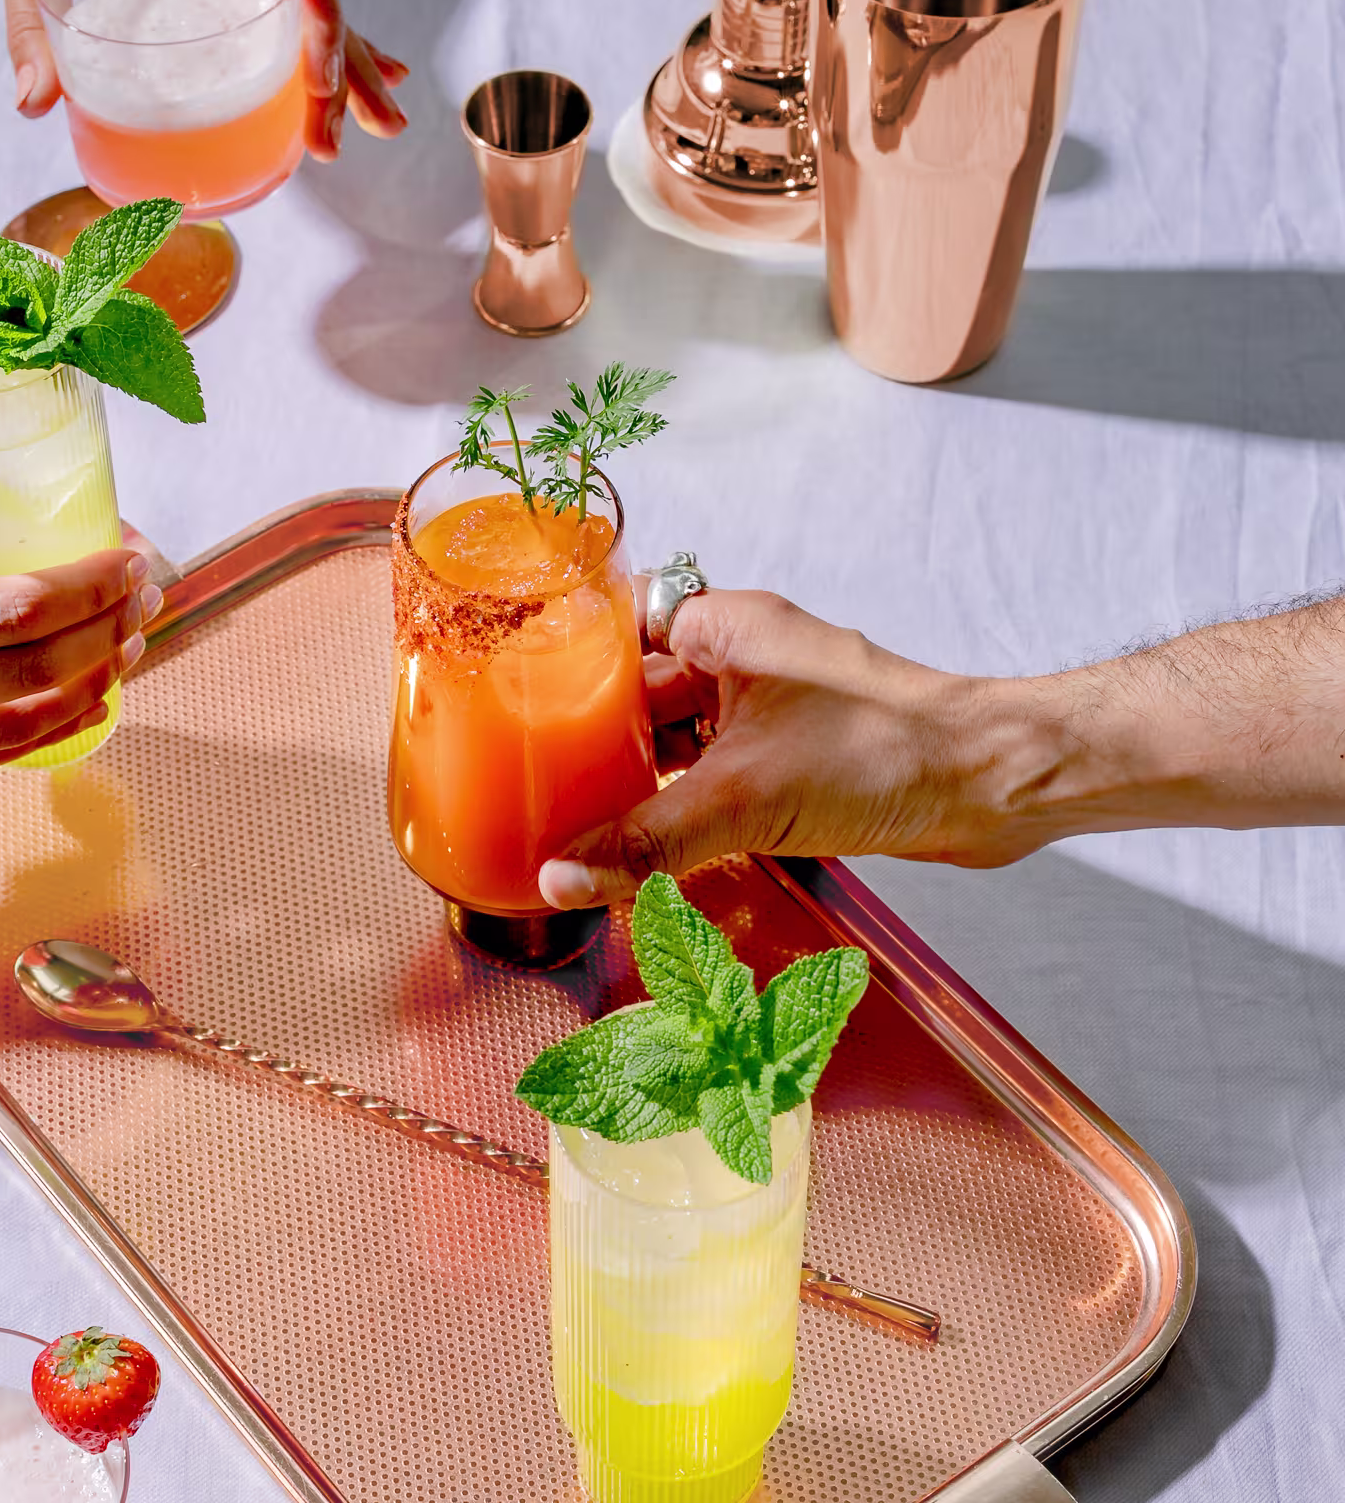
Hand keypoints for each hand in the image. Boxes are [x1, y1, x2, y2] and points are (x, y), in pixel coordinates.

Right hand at [538, 588, 1032, 907]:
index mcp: (726, 627)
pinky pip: (717, 776)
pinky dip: (683, 808)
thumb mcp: (742, 800)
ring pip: (679, 742)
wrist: (988, 786)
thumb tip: (561, 875)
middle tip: (532, 786)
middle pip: (641, 694)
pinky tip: (648, 848)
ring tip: (576, 826)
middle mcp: (746, 658)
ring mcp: (772, 709)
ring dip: (639, 783)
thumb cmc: (887, 751)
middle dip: (594, 741)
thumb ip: (644, 843)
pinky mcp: (796, 757)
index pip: (618, 629)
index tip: (514, 707)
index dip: (565, 664)